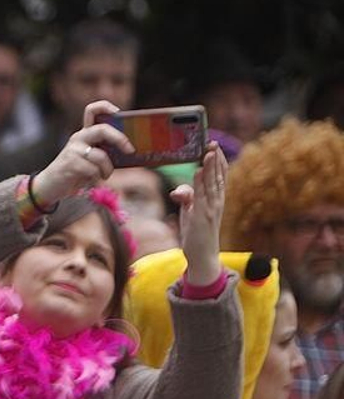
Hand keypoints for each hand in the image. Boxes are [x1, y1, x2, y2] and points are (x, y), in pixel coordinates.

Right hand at [29, 100, 132, 207]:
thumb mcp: (89, 158)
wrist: (49, 186)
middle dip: (120, 139)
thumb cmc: (74, 172)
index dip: (106, 107)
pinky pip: (93, 170)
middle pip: (102, 129)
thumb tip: (127, 151)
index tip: (118, 113)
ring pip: (101, 156)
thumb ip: (103, 151)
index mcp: (84, 134)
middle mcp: (78, 138)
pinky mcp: (70, 164)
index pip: (92, 110)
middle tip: (130, 150)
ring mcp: (73, 150)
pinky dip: (97, 178)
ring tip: (104, 176)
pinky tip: (92, 181)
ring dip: (107, 169)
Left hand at [175, 144, 227, 287]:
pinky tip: (198, 171)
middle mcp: (217, 202)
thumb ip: (186, 199)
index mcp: (216, 200)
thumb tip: (178, 192)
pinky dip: (200, 182)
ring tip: (209, 151)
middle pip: (217, 176)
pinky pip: (201, 196)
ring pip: (212, 183)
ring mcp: (211, 209)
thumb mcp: (189, 213)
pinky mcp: (202, 216)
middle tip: (213, 142)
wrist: (202, 256)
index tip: (215, 147)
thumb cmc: (196, 234)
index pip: (219, 177)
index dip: (218, 161)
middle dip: (216, 159)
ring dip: (210, 167)